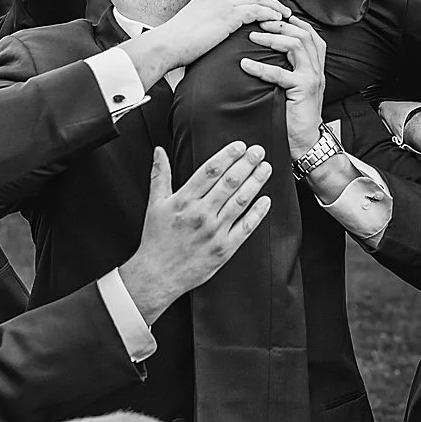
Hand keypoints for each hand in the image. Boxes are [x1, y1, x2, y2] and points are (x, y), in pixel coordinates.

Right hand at [118, 145, 270, 321]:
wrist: (157, 274)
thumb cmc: (156, 240)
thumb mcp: (154, 204)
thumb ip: (160, 175)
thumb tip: (159, 152)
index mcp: (184, 201)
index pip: (210, 171)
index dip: (227, 155)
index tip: (240, 146)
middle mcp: (201, 214)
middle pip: (229, 182)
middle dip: (247, 164)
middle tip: (258, 151)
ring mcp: (214, 232)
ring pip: (240, 201)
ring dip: (255, 183)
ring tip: (265, 169)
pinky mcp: (224, 249)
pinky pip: (245, 227)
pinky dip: (258, 213)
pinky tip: (266, 201)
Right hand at [127, 0, 289, 80]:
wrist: (167, 44)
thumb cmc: (177, 39)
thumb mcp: (194, 19)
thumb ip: (208, 14)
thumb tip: (217, 20)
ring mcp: (223, 4)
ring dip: (275, 2)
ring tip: (286, 12)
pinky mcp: (227, 16)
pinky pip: (256, 9)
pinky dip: (269, 13)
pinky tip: (276, 19)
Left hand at [239, 18, 326, 158]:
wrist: (306, 142)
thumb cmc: (295, 116)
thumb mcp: (293, 87)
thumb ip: (287, 69)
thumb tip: (264, 55)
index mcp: (315, 66)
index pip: (310, 34)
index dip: (293, 21)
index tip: (273, 15)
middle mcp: (316, 69)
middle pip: (303, 34)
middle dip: (280, 24)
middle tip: (259, 22)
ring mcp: (312, 78)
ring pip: (296, 45)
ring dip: (273, 37)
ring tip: (254, 36)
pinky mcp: (303, 89)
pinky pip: (281, 73)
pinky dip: (261, 67)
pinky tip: (246, 65)